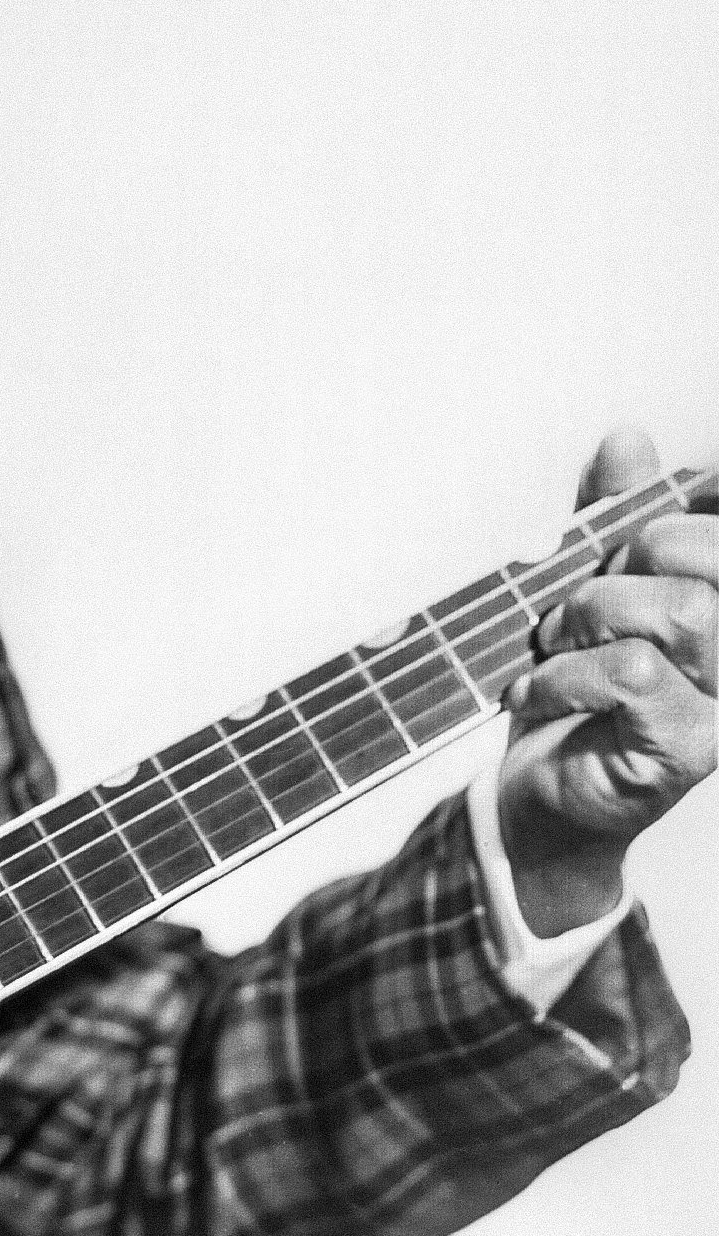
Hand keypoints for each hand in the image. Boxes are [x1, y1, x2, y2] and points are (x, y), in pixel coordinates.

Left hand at [499, 429, 717, 934]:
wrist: (535, 796)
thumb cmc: (567, 691)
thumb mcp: (578, 589)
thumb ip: (607, 518)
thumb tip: (629, 439)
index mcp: (718, 599)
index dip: (685, 503)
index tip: (628, 518)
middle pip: (707, 560)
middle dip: (621, 561)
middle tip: (569, 605)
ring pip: (683, 614)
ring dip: (592, 617)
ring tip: (553, 647)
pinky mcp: (690, 747)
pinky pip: (635, 675)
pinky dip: (567, 674)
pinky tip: (537, 692)